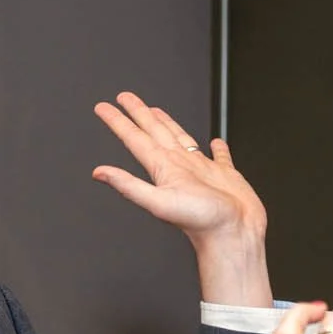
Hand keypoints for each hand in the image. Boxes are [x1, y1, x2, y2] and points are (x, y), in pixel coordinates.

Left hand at [90, 92, 265, 247]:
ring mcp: (202, 171)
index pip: (135, 139)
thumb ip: (128, 186)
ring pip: (181, 139)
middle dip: (139, 114)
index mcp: (164, 169)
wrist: (233, 236)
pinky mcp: (225, 176)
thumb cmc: (202, 223)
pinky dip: (217, 148)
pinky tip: (214, 142)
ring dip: (168, 125)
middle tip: (124, 97)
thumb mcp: (160, 202)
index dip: (119, 122)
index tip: (104, 108)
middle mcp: (180, 167)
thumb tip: (99, 173)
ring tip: (157, 112)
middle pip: (154, 132)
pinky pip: (220, 156)